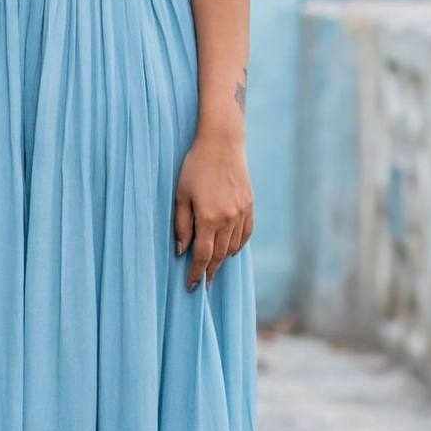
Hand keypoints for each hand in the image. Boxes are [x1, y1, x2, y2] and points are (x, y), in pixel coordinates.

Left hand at [173, 133, 253, 289]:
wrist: (222, 143)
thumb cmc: (195, 167)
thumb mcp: (181, 195)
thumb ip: (181, 225)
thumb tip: (182, 251)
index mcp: (208, 218)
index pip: (203, 256)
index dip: (196, 273)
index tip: (191, 286)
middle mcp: (228, 219)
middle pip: (220, 255)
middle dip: (210, 271)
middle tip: (203, 283)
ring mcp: (241, 213)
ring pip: (233, 246)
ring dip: (224, 260)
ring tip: (214, 269)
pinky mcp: (250, 205)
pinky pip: (246, 233)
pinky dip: (238, 245)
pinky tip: (231, 251)